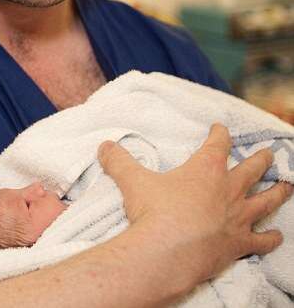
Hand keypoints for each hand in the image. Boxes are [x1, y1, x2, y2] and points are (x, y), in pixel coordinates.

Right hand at [98, 123, 292, 284]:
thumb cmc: (153, 212)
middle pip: (252, 168)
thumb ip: (119, 160)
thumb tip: (104, 146)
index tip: (220, 128)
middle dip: (261, 159)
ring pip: (267, 200)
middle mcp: (228, 188)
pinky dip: (270, 237)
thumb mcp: (132, 181)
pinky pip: (262, 240)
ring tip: (287, 186)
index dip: (220, 133)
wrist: (166, 251)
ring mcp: (238, 217)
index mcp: (206, 168)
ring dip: (278, 192)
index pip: (218, 143)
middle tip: (269, 153)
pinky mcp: (239, 243)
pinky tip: (277, 235)